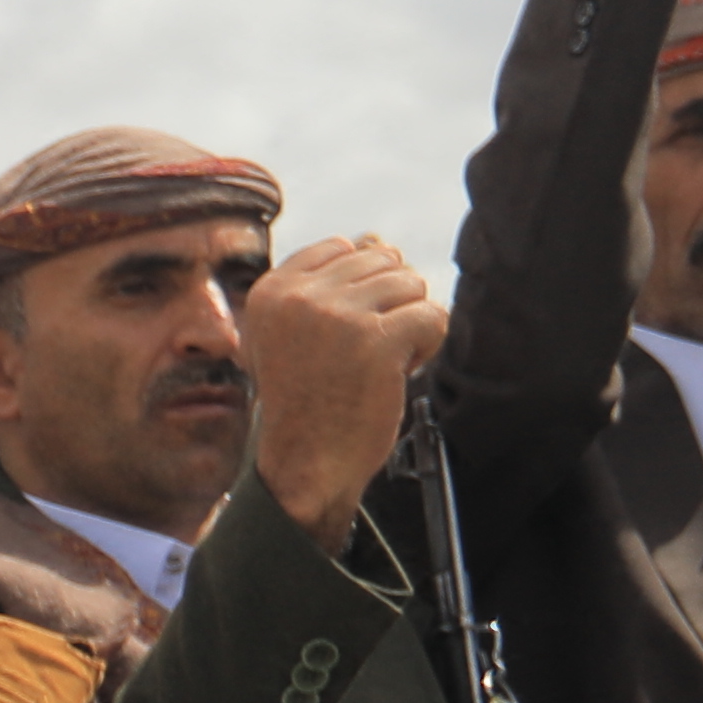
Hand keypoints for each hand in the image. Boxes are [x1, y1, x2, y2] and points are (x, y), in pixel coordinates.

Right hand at [237, 230, 447, 533]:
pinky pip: (432, 315)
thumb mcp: (298, 334)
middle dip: (387, 304)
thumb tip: (378, 239)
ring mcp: (337, 315)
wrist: (306, 464)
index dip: (359, 288)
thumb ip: (331, 285)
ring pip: (410, 283)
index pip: (342, 248)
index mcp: (271, 291)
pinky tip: (399, 371)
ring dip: (408, 323)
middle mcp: (299, 297)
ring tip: (379, 362)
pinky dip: (427, 345)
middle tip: (362, 353)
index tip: (342, 333)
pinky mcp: (376, 339)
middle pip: (382, 261)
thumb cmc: (307, 401)